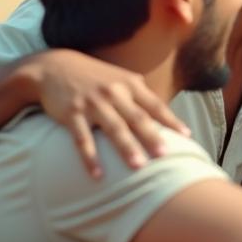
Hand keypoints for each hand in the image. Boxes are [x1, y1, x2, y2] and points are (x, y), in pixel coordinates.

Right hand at [20, 49, 191, 177]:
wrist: (55, 67)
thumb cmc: (95, 77)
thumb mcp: (120, 78)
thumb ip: (140, 94)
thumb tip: (164, 114)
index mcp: (129, 84)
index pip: (155, 104)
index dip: (171, 120)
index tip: (186, 135)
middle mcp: (114, 93)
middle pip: (137, 117)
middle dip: (152, 136)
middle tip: (165, 155)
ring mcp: (93, 103)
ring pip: (113, 128)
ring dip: (126, 148)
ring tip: (138, 167)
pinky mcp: (72, 113)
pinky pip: (82, 139)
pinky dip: (90, 158)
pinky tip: (98, 175)